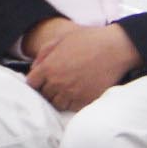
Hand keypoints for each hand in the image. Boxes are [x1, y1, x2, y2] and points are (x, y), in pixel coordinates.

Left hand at [25, 22, 139, 110]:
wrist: (114, 48)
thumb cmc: (87, 40)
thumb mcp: (60, 40)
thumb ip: (43, 54)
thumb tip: (34, 68)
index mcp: (49, 67)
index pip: (32, 83)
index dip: (36, 81)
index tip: (42, 79)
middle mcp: (58, 83)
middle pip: (44, 95)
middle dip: (47, 89)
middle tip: (56, 83)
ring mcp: (72, 93)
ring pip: (58, 104)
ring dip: (59, 98)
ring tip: (67, 89)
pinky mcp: (87, 100)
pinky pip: (73, 108)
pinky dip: (73, 103)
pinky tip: (77, 93)